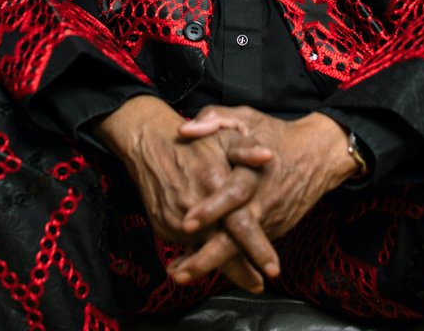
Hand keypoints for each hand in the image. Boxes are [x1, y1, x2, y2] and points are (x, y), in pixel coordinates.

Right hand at [94, 96, 277, 290]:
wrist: (150, 144)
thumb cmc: (193, 142)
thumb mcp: (222, 137)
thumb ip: (246, 150)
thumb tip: (268, 157)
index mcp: (214, 184)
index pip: (240, 224)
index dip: (257, 248)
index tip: (274, 269)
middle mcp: (195, 207)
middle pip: (222, 249)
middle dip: (241, 272)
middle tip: (259, 286)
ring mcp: (177, 219)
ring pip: (203, 252)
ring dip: (222, 266)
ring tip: (247, 279)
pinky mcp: (165, 225)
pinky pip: (187, 246)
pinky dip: (200, 256)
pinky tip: (214, 263)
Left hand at [168, 107, 359, 283]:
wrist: (317, 155)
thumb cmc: (274, 133)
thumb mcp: (245, 118)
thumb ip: (214, 118)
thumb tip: (185, 131)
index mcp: (253, 171)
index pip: (232, 193)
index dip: (211, 208)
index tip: (186, 223)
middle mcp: (262, 200)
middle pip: (237, 235)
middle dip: (209, 256)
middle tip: (181, 272)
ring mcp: (270, 219)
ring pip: (242, 248)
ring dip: (212, 264)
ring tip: (181, 274)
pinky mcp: (273, 229)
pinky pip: (247, 247)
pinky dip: (227, 259)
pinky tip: (198, 266)